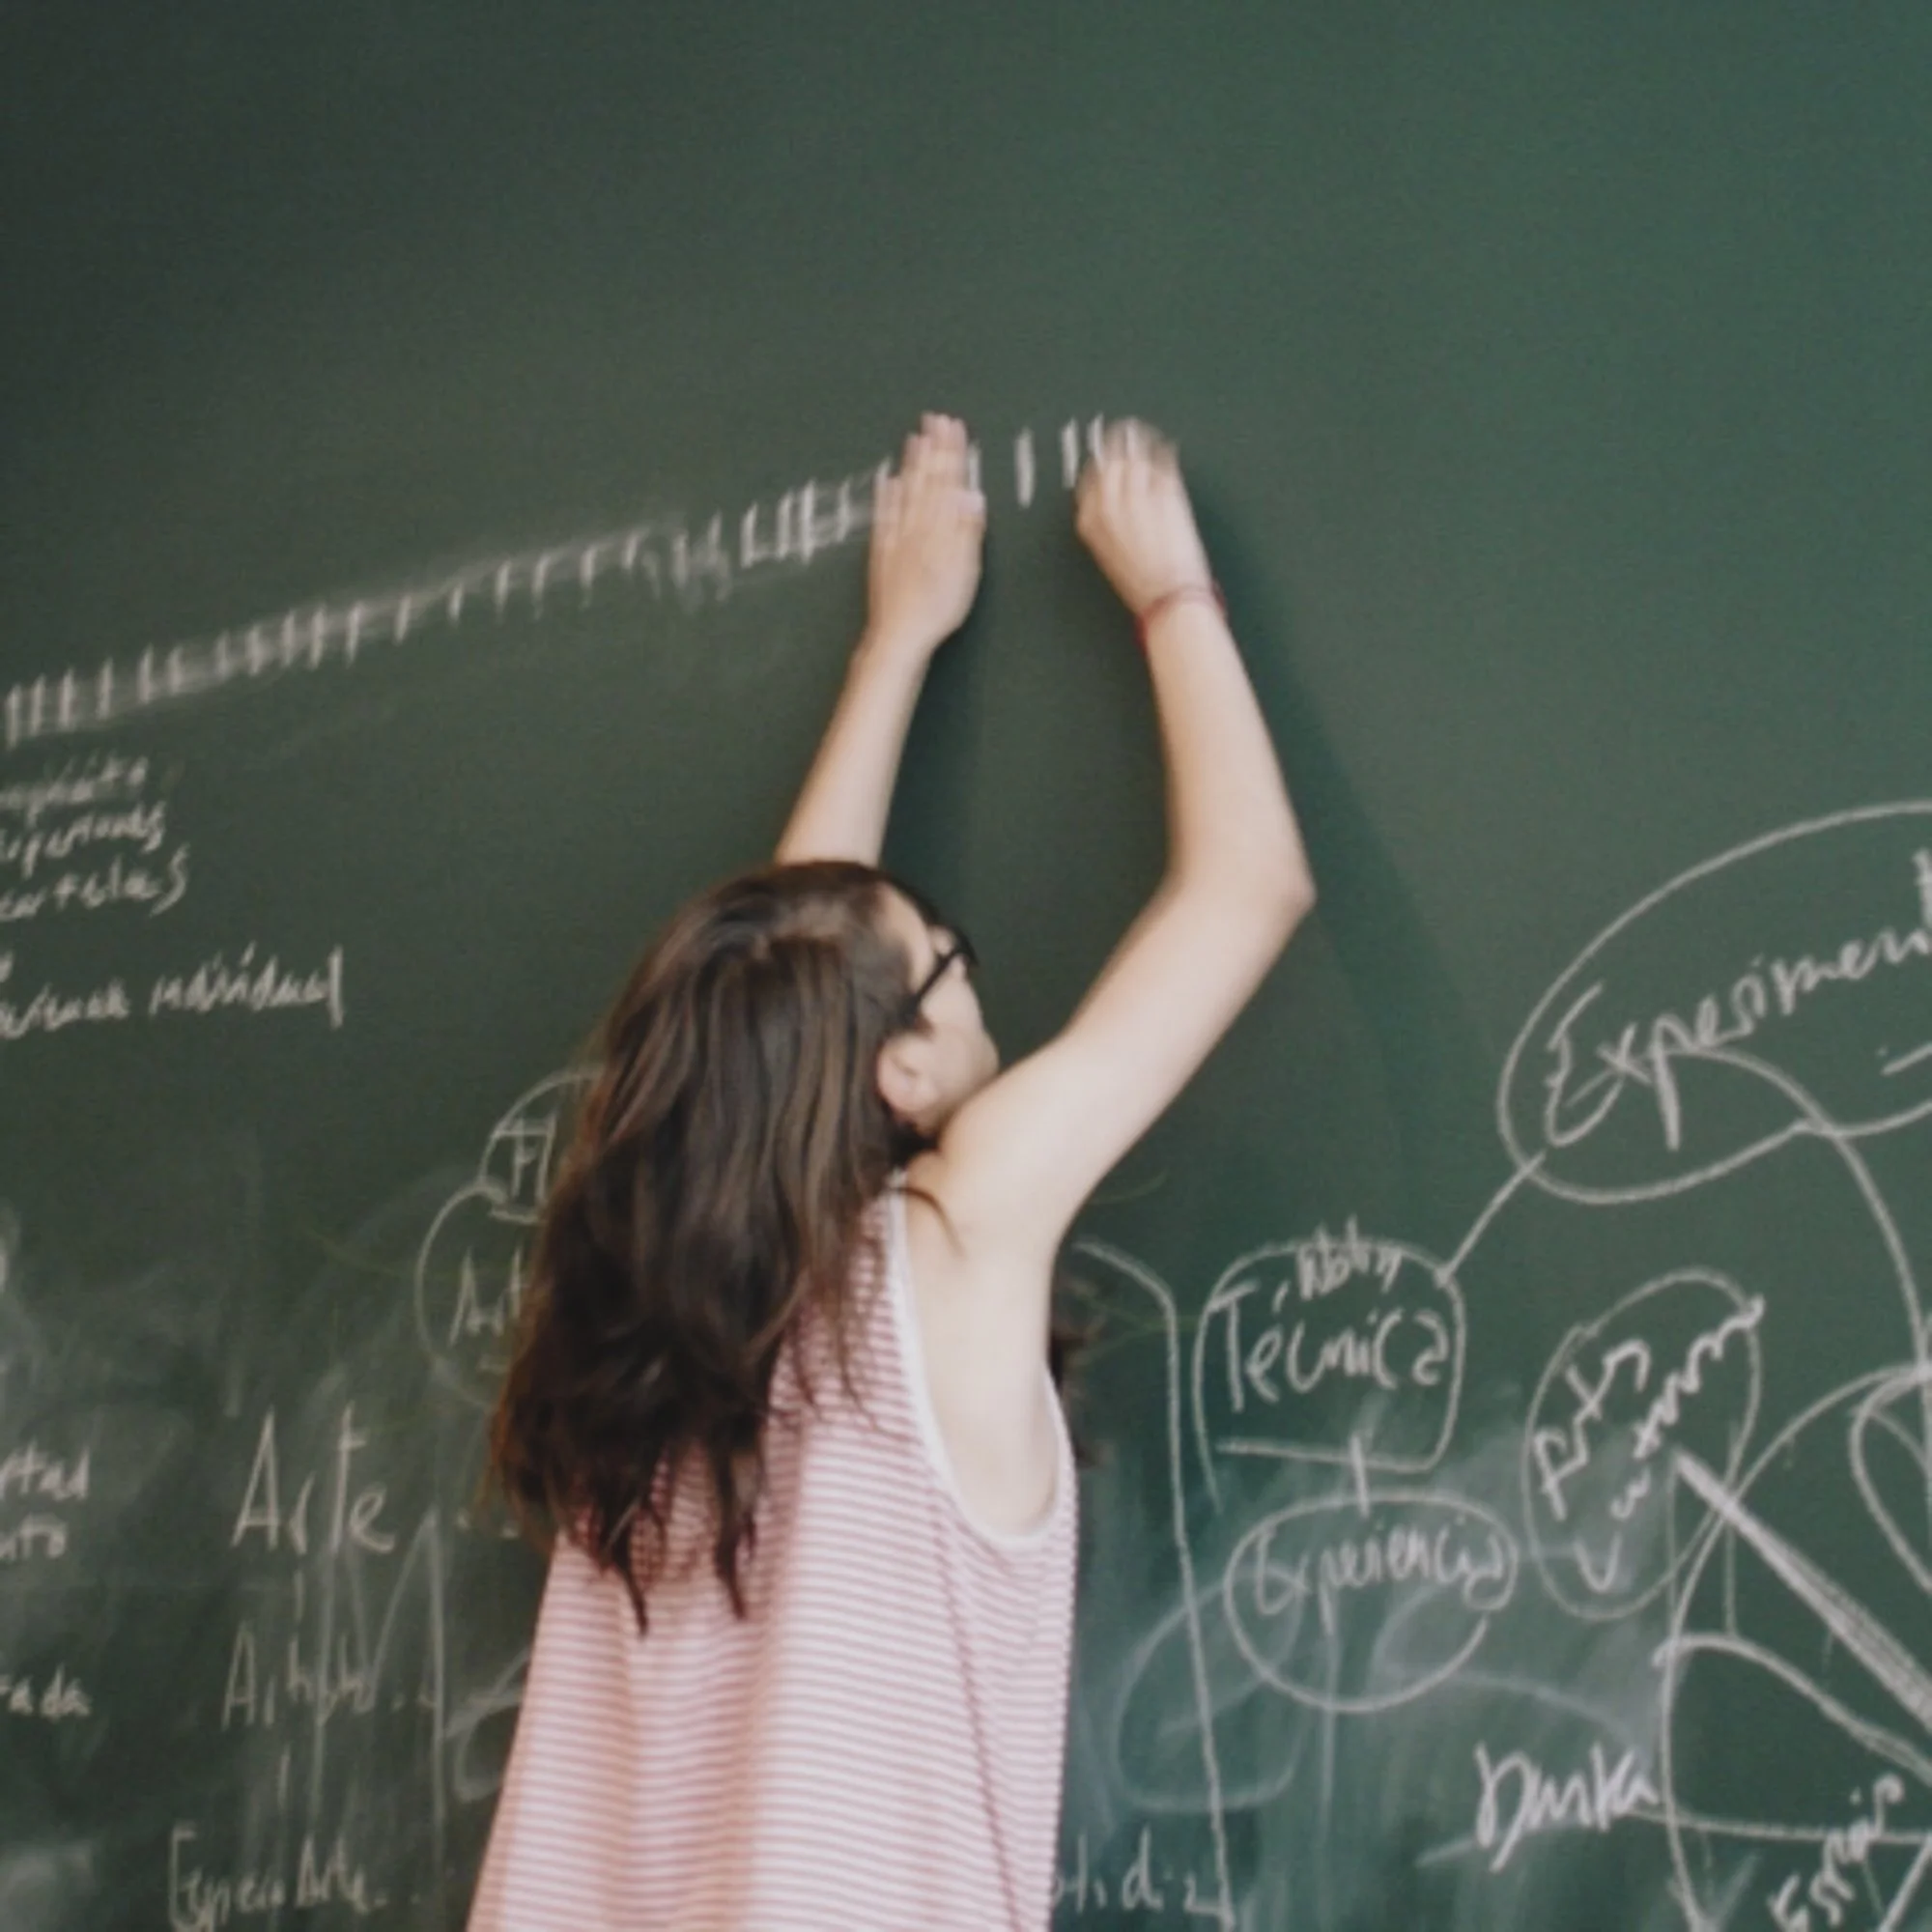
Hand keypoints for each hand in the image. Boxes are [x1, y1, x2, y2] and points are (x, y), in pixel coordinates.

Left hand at [866, 414, 985, 657]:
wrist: (900, 633)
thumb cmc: (938, 606)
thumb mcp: (965, 569)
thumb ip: (966, 528)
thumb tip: (971, 492)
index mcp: (940, 528)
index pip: (948, 480)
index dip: (952, 452)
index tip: (954, 426)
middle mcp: (916, 525)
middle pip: (926, 479)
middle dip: (932, 448)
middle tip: (935, 420)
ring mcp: (897, 537)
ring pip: (906, 491)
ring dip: (911, 464)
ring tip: (914, 439)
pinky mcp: (883, 552)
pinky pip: (885, 515)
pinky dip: (887, 495)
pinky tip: (888, 481)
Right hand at [1074, 421, 1212, 615]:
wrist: (1169, 598)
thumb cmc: (1142, 585)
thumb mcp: (1111, 555)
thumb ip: (1108, 523)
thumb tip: (1115, 500)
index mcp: (1090, 521)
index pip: (1089, 478)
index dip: (1101, 464)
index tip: (1108, 456)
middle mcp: (1109, 503)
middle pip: (1110, 461)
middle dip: (1117, 447)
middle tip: (1126, 435)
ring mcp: (1137, 495)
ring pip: (1134, 455)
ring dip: (1140, 444)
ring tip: (1146, 437)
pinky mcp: (1165, 491)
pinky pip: (1161, 458)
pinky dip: (1163, 450)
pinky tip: (1165, 448)